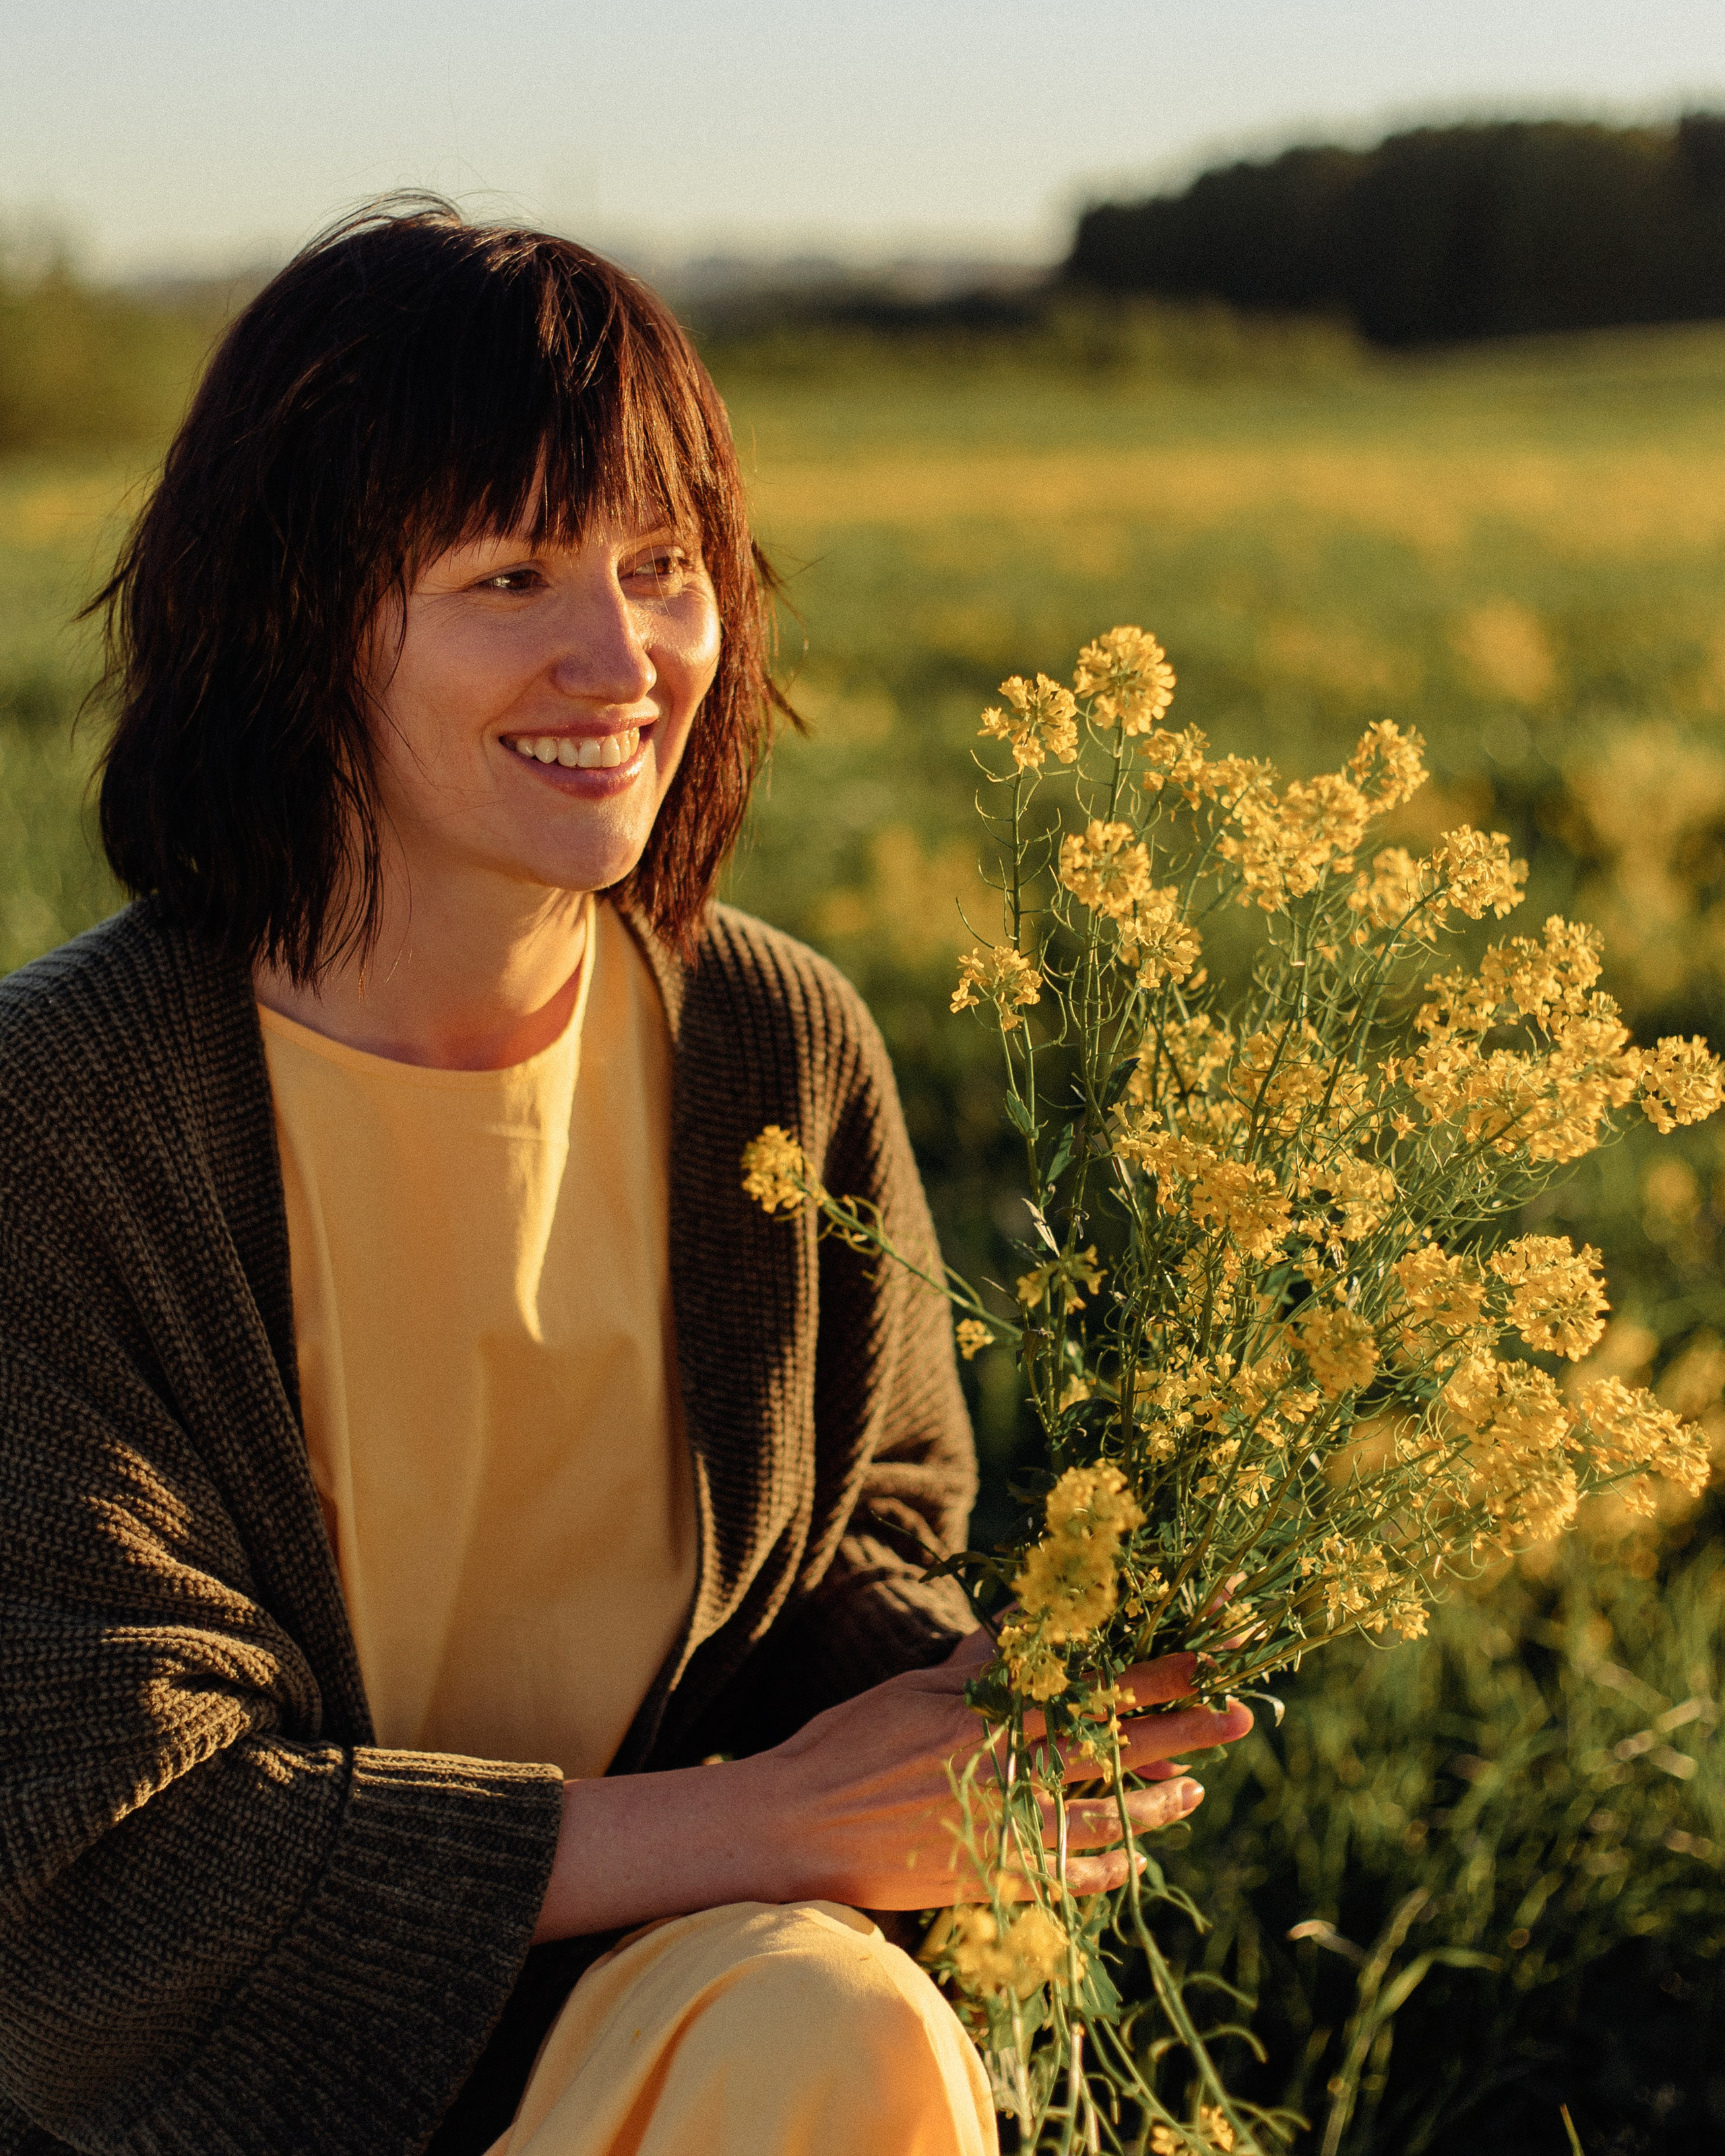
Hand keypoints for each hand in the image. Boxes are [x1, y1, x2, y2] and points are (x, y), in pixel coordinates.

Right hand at [531, 1631, 1251, 1940]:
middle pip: (1116, 1745)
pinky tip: (1134, 1859)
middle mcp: (1006, 1769)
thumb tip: (1028, 1621)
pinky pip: (1064, 1876)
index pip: (1093, 1683)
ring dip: (1157, 1801)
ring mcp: (1001, 1829)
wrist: (791, 1832)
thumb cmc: (844, 1747)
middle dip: (1185, 1729)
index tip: (1209, 1651)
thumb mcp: (910, 1686)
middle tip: (1242, 1716)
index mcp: (988, 1712)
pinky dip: (1105, 1867)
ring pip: (1104, 1814)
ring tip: (1196, 1790)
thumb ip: (976, 1659)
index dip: (1156, 1668)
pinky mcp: (988, 1878)